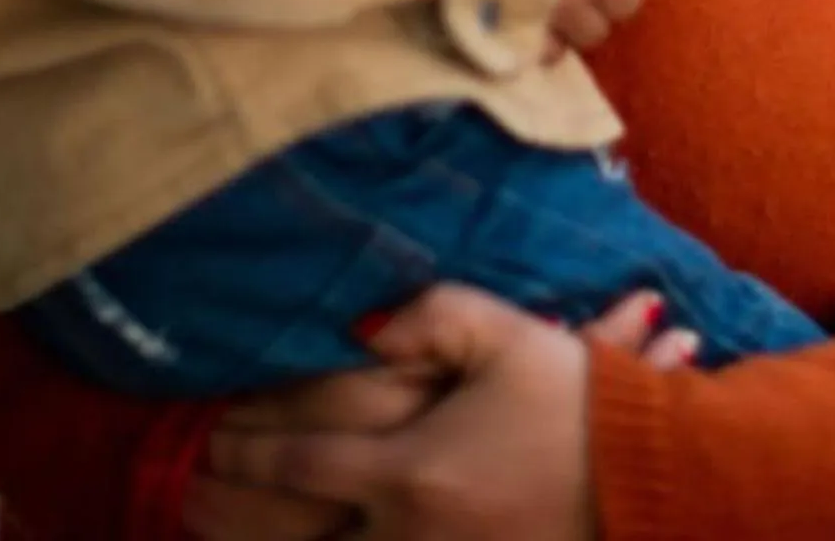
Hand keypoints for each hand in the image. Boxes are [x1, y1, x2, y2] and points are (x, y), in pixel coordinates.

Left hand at [200, 289, 605, 540]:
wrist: (646, 476)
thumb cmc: (575, 402)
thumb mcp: (507, 335)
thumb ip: (428, 316)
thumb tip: (359, 325)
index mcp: (412, 470)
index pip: (298, 464)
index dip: (244, 447)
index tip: (204, 429)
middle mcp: (405, 534)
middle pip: (290, 534)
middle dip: (230, 507)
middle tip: (188, 483)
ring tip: (211, 518)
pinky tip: (291, 540)